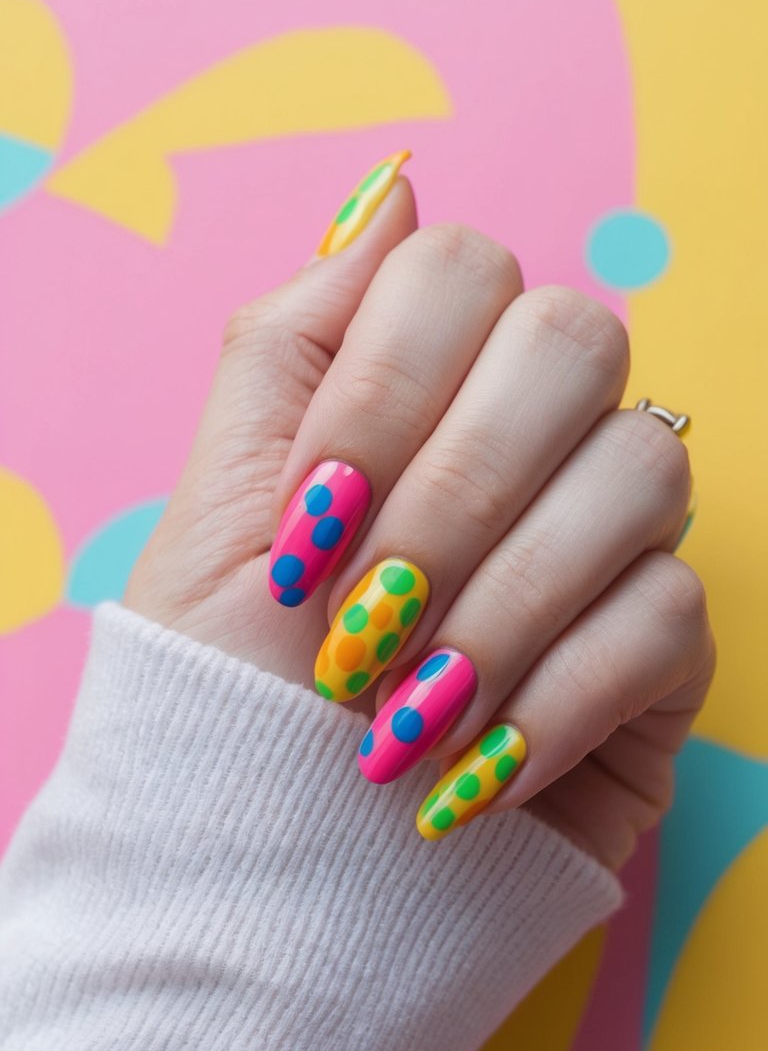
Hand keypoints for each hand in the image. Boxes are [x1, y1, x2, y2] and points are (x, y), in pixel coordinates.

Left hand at [125, 155, 714, 870]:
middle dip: (452, 490)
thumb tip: (392, 184)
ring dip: (500, 606)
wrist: (275, 867)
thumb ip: (294, 338)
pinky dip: (554, 699)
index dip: (387, 385)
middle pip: (575, 341)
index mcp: (425, 389)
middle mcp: (533, 440)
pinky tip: (471, 770)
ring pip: (640, 473)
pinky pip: (669, 618)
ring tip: (398, 715)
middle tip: (358, 617)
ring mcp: (610, 541)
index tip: (309, 518)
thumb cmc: (238, 687)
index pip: (463, 270)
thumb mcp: (224, 505)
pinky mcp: (661, 655)